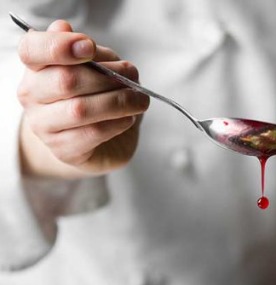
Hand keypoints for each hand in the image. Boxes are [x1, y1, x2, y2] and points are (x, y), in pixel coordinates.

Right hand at [17, 20, 149, 179]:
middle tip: (134, 78)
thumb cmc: (95, 97)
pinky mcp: (63, 150)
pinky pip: (92, 134)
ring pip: (80, 110)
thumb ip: (90, 54)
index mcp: (35, 67)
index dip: (59, 46)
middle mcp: (32, 95)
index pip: (32, 50)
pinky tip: (129, 119)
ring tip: (139, 101)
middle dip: (107, 78)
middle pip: (65, 80)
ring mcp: (44, 125)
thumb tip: (80, 40)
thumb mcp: (96, 68)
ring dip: (118, 102)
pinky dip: (116, 124)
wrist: (96, 141)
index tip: (89, 47)